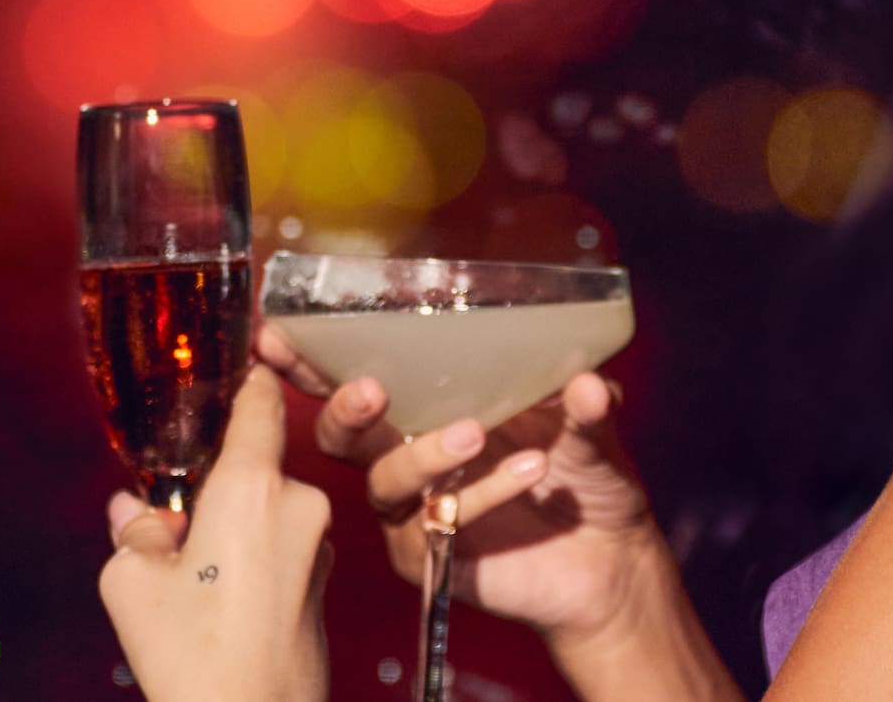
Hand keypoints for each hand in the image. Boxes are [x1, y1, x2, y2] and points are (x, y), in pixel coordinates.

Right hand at [97, 365, 332, 701]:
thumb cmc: (192, 655)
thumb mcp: (131, 582)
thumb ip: (135, 529)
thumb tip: (134, 509)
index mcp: (252, 486)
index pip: (259, 402)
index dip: (245, 380)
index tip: (236, 362)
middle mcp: (299, 504)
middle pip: (254, 467)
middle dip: (216, 486)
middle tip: (175, 522)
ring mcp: (320, 547)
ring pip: (267, 512)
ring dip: (235, 528)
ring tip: (193, 579)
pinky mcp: (325, 586)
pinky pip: (283, 549)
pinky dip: (255, 560)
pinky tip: (221, 604)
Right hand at [258, 325, 661, 642]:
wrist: (612, 560)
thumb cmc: (585, 476)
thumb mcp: (590, 425)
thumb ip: (585, 402)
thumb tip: (589, 382)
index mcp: (425, 407)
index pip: (355, 376)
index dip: (312, 357)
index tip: (279, 332)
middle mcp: (406, 456)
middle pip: (343, 433)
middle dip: (343, 407)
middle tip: (371, 388)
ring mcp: (414, 511)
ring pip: (385, 481)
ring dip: (423, 452)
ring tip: (477, 433)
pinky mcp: (432, 558)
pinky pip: (432, 526)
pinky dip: (480, 495)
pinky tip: (528, 471)